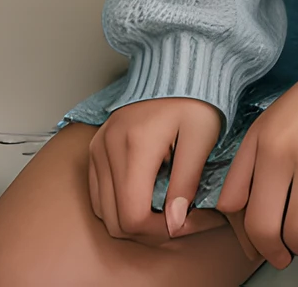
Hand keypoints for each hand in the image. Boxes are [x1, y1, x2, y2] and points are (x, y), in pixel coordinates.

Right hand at [87, 96, 227, 247]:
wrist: (177, 66)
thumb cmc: (195, 97)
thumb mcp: (201, 138)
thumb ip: (186, 183)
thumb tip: (174, 225)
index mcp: (134, 145)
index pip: (134, 216)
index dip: (163, 231)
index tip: (190, 222)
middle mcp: (107, 147)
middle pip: (116, 220)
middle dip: (151, 231)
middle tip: (183, 220)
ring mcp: (97, 147)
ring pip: (105, 212)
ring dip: (134, 221)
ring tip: (168, 209)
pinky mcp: (96, 147)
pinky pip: (99, 194)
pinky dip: (120, 205)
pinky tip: (148, 197)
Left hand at [216, 63, 297, 267]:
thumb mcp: (271, 121)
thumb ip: (245, 164)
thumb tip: (229, 209)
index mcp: (266, 140)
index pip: (248, 213)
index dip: (258, 241)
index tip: (270, 245)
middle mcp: (291, 150)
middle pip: (271, 230)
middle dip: (280, 250)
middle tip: (291, 249)